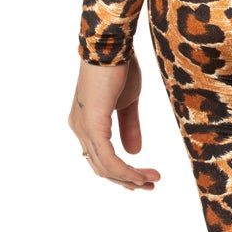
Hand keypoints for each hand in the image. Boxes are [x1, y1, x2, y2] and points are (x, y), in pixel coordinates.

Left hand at [68, 51, 160, 189]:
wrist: (112, 46)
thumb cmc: (119, 67)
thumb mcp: (128, 102)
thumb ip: (129, 127)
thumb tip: (135, 153)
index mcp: (86, 123)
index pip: (100, 158)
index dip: (121, 172)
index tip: (144, 178)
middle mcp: (79, 129)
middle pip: (101, 167)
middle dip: (127, 180)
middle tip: (151, 185)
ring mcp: (84, 128)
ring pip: (104, 167)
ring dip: (129, 178)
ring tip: (151, 181)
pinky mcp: (93, 125)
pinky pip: (108, 158)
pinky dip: (125, 170)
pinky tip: (139, 175)